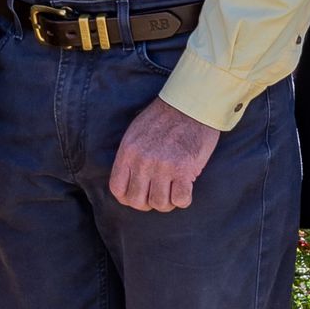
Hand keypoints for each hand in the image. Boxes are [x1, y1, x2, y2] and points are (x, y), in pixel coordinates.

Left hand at [106, 99, 220, 213]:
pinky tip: (186, 187)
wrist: (191, 104)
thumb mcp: (136, 132)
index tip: (140, 195)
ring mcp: (163, 166)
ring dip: (168, 201)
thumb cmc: (164, 118)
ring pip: (160, 204)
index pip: (118, 189)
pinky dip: (184, 199)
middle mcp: (142, 161)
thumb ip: (130, 157)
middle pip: (137, 201)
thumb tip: (130, 181)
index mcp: (128, 152)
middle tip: (159, 194)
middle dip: (148, 203)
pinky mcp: (184, 169)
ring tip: (174, 190)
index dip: (128, 198)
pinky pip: (180, 200)